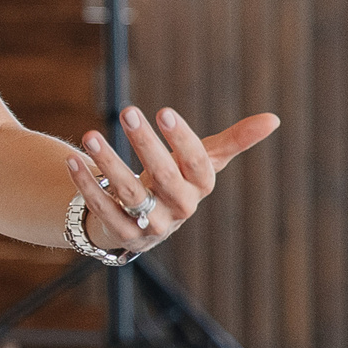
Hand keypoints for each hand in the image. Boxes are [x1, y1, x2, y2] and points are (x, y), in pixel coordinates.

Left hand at [65, 105, 279, 253]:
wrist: (141, 221)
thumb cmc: (174, 180)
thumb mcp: (201, 161)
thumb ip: (233, 141)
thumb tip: (275, 119)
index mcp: (201, 187)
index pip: (198, 164)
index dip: (182, 140)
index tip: (163, 111)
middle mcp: (180, 209)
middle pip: (164, 177)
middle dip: (146, 145)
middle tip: (127, 112)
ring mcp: (152, 226)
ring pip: (130, 195)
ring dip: (108, 162)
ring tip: (90, 134)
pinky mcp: (123, 235)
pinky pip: (103, 209)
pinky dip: (87, 185)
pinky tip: (72, 159)